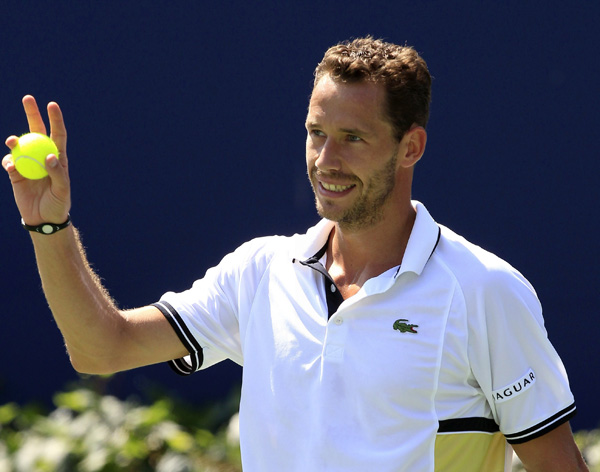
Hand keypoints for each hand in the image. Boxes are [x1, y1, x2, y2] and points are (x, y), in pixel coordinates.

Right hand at [2, 95, 70, 225]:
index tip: (52, 104)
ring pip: (20, 145)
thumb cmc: (58, 204)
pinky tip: (10, 166)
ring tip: (13, 141)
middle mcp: (43, 157)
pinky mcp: (16, 174)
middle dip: (32, 114)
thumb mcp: (62, 190)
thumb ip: (57, 173)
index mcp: (58, 159)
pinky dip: (8, 161)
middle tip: (27, 98)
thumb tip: (50, 156)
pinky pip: (9, 162)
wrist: (43, 220)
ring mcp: (28, 164)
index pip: (57, 135)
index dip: (55, 119)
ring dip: (15, 140)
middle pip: (37, 131)